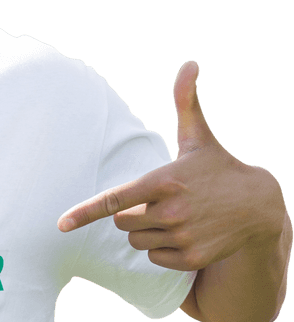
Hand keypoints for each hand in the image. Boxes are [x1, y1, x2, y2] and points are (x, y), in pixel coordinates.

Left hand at [56, 61, 278, 271]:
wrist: (260, 207)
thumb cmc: (219, 169)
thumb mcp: (199, 137)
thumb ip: (186, 102)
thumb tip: (189, 63)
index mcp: (165, 181)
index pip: (116, 199)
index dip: (85, 212)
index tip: (61, 224)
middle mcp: (172, 211)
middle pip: (122, 223)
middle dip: (132, 214)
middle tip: (158, 202)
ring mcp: (183, 236)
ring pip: (136, 242)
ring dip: (146, 232)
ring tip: (173, 217)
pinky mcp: (192, 258)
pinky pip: (155, 259)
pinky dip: (162, 249)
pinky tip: (183, 234)